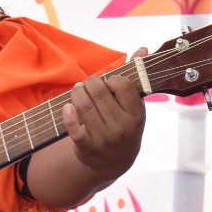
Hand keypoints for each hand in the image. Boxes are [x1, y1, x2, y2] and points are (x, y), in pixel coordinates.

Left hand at [60, 47, 147, 184]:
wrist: (114, 163)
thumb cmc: (125, 127)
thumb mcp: (135, 106)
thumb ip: (136, 77)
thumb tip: (143, 49)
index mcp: (136, 114)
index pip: (123, 85)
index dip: (112, 79)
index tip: (109, 83)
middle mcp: (122, 126)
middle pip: (99, 92)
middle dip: (90, 83)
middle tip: (89, 84)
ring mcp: (104, 138)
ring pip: (84, 106)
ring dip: (77, 93)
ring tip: (78, 91)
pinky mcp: (87, 147)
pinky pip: (73, 127)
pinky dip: (68, 114)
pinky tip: (68, 107)